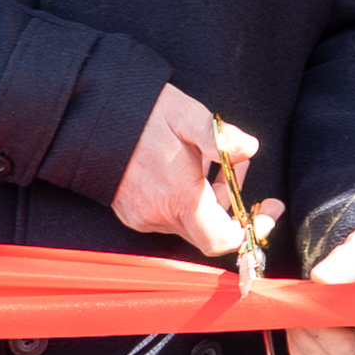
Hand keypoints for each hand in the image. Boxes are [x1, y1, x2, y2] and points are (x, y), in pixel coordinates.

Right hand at [116, 85, 273, 258]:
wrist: (88, 118)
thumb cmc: (140, 115)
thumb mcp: (188, 117)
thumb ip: (220, 137)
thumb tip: (248, 146)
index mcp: (179, 198)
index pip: (222, 239)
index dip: (251, 230)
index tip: (266, 211)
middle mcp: (158, 215)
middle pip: (210, 230)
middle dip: (231, 205)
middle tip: (238, 170)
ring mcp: (142, 216)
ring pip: (190, 221)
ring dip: (210, 198)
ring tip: (214, 161)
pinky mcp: (131, 211)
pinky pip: (169, 215)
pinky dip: (188, 198)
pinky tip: (188, 169)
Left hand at [284, 223, 354, 354]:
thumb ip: (350, 261)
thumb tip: (322, 279)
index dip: (335, 313)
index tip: (319, 292)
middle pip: (344, 353)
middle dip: (315, 327)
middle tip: (304, 301)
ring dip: (303, 338)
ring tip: (302, 309)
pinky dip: (300, 350)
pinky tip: (302, 325)